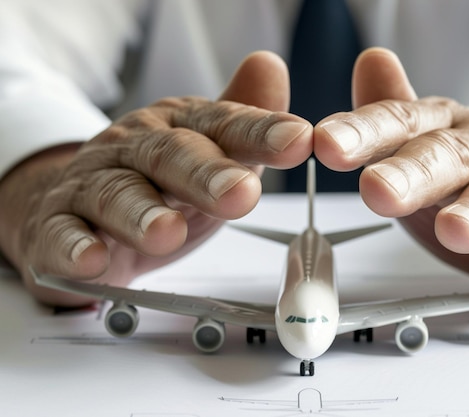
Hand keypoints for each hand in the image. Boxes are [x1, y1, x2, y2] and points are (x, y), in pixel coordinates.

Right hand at [0, 51, 312, 304]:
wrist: (79, 204)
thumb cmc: (155, 180)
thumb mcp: (206, 149)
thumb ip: (242, 123)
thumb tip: (273, 67)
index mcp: (178, 129)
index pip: (222, 124)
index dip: (260, 132)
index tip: (298, 141)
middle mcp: (135, 148)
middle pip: (170, 156)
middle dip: (206, 175)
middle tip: (241, 194)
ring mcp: (93, 184)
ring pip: (117, 194)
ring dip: (142, 214)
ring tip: (168, 232)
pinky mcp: (58, 224)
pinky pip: (62, 234)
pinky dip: (76, 246)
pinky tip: (93, 259)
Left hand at [314, 48, 468, 305]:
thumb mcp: (426, 147)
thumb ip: (393, 118)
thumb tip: (368, 64)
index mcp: (451, 128)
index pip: (404, 122)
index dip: (364, 133)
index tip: (326, 144)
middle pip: (452, 156)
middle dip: (413, 174)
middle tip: (377, 190)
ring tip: (454, 230)